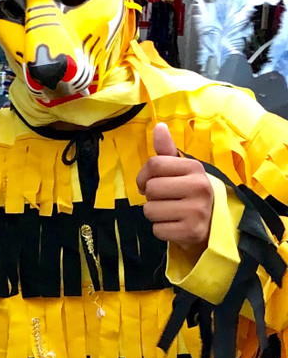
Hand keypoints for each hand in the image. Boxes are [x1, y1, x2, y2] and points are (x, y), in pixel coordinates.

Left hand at [136, 123, 213, 256]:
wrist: (214, 225)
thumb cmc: (191, 193)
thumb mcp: (182, 170)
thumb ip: (167, 150)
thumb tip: (158, 126)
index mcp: (195, 168)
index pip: (154, 164)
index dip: (143, 175)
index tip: (148, 183)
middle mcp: (199, 187)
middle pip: (151, 188)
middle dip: (151, 197)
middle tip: (165, 200)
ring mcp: (197, 211)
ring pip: (150, 211)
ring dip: (155, 214)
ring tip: (171, 213)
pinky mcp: (192, 232)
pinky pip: (157, 230)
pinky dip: (161, 230)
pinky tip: (175, 226)